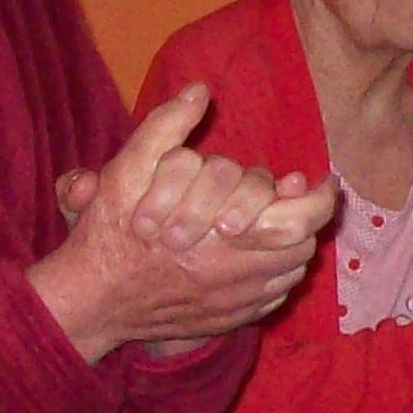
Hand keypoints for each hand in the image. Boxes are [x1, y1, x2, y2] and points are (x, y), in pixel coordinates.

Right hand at [29, 86, 338, 359]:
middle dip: (304, 216)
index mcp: (227, 234)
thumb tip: (199, 91)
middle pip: (303, 243)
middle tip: (295, 196)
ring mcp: (240, 302)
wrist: (93, 299)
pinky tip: (257, 255)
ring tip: (275, 221)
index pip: (303, 216)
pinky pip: (275, 296)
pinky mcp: (232, 320)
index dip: (319, 195)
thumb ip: (166, 127)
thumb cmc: (111, 232)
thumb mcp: (128, 171)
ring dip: (290, 243)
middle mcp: (243, 273)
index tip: (314, 179)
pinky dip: (275, 273)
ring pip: (292, 270)